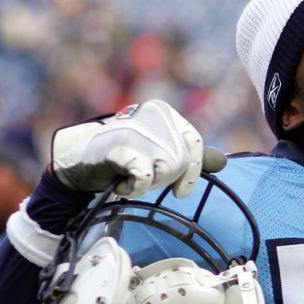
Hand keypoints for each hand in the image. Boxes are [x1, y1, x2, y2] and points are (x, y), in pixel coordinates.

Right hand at [52, 100, 223, 198]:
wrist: (80, 162)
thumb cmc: (122, 156)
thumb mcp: (159, 153)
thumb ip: (188, 155)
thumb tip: (223, 162)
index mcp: (164, 112)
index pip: (194, 143)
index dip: (192, 171)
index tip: (180, 191)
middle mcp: (152, 115)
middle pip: (180, 161)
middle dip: (164, 179)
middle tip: (141, 177)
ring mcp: (135, 129)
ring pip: (165, 169)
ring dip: (148, 184)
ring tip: (130, 178)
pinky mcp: (118, 147)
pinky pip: (143, 176)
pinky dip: (134, 187)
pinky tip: (122, 184)